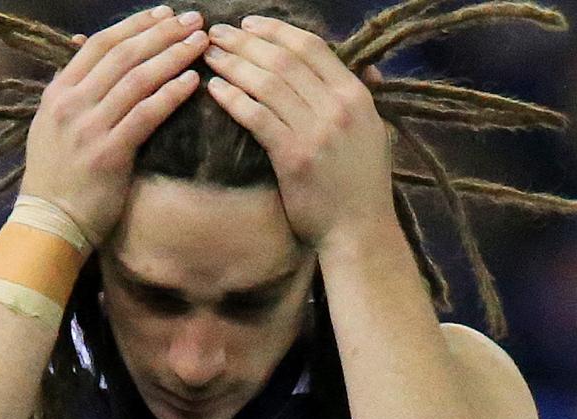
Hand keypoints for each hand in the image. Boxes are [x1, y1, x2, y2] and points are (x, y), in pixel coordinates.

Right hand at [20, 6, 208, 250]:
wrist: (49, 223)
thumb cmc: (56, 179)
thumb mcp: (50, 128)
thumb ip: (72, 96)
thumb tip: (92, 65)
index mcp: (58, 93)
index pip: (99, 45)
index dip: (135, 25)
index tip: (164, 14)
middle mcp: (72, 104)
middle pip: (123, 55)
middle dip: (162, 33)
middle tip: (194, 20)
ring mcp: (89, 128)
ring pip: (138, 79)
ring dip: (173, 56)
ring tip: (200, 43)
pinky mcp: (109, 153)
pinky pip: (146, 114)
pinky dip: (171, 94)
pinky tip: (193, 81)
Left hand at [204, 17, 397, 252]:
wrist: (360, 230)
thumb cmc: (361, 186)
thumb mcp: (373, 133)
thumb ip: (362, 100)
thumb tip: (365, 72)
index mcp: (356, 95)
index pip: (311, 48)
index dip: (275, 31)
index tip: (248, 24)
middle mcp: (337, 106)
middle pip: (283, 60)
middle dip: (245, 42)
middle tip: (215, 33)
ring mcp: (316, 131)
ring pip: (267, 84)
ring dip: (233, 65)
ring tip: (209, 56)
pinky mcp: (293, 157)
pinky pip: (258, 118)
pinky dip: (234, 100)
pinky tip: (214, 90)